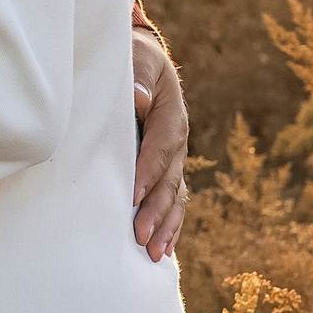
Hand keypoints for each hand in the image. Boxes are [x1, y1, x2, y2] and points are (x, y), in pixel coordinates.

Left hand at [130, 29, 188, 262]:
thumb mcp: (138, 59)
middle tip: (142, 236)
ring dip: (166, 225)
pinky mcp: (168, 171)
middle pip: (170, 181)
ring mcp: (175, 160)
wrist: (145, 62)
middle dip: (156, 210)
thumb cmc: (136, 60)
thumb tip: (139, 99)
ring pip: (175, 197)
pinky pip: (173, 201)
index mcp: (172, 116)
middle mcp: (178, 143)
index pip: (160, 147)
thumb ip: (138, 78)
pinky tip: (164, 249)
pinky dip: (170, 226)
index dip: (148, 172)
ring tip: (154, 252)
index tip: (133, 195)